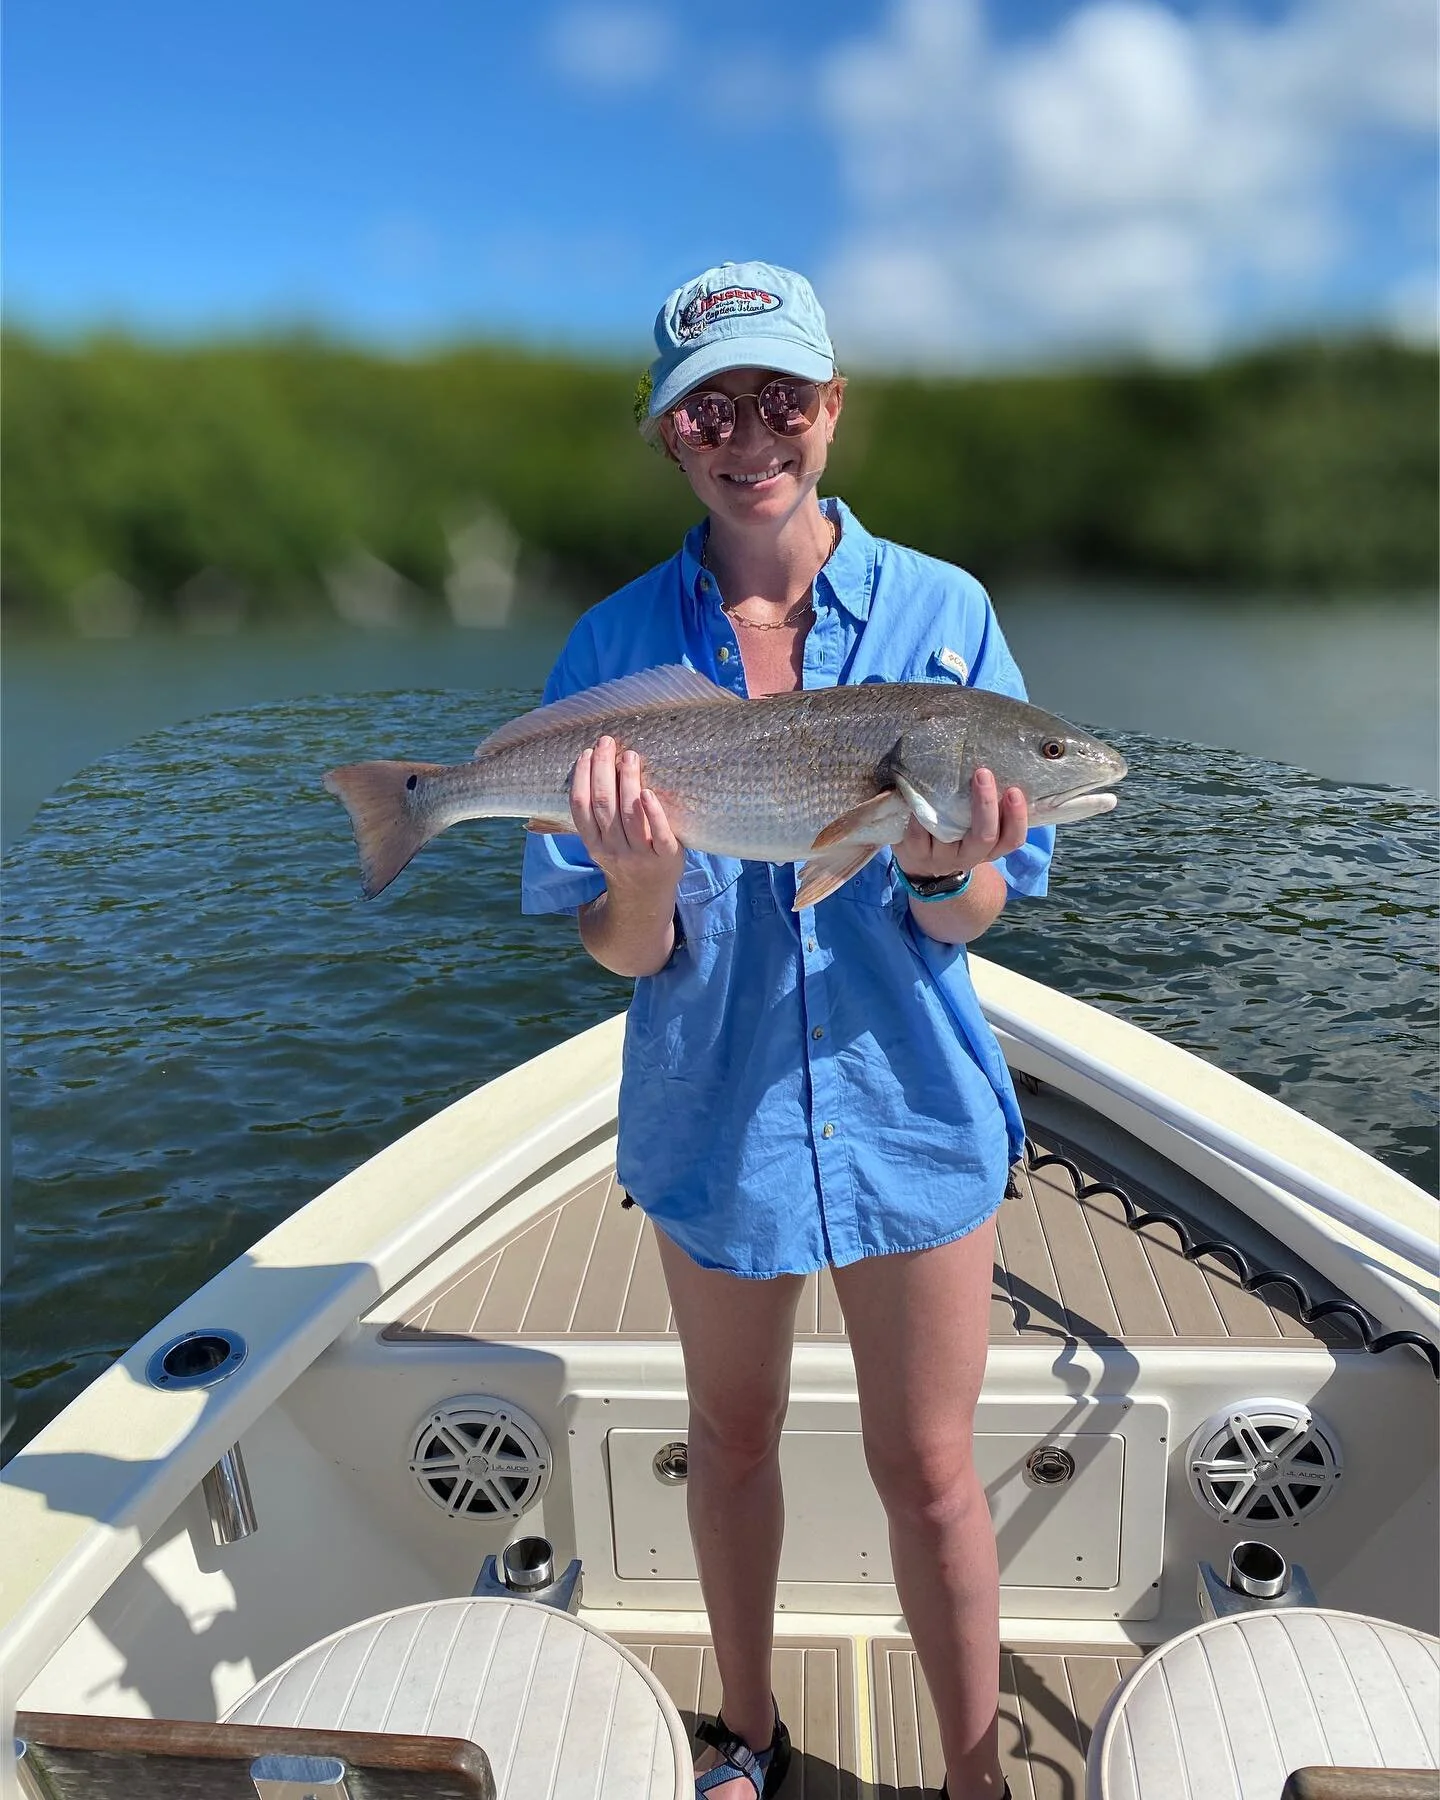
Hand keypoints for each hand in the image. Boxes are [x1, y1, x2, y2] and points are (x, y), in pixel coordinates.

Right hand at [570, 736, 685, 897]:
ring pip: (628, 814)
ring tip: (630, 756)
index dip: (582, 777)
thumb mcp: (599, 846)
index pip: (581, 806)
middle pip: (603, 804)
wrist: (647, 897)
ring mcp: (640, 854)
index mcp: (594, 843)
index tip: (587, 752)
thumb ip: (588, 821)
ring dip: (627, 781)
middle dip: (603, 769)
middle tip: (608, 742)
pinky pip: (659, 832)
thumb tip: (555, 797)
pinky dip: (652, 811)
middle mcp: (613, 849)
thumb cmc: (624, 859)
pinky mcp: (666, 856)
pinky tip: (647, 790)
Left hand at [893, 767, 1028, 881]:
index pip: (1012, 839)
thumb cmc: (956, 835)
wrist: (922, 864)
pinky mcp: (917, 855)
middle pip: (985, 837)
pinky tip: (919, 794)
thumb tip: (997, 765)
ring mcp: (942, 858)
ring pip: (948, 835)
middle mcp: (969, 857)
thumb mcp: (976, 827)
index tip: (1014, 790)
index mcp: (991, 849)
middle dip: (986, 805)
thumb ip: (988, 808)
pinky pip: (919, 834)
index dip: (1016, 818)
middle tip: (983, 773)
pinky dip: (920, 813)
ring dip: (948, 806)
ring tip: (946, 778)